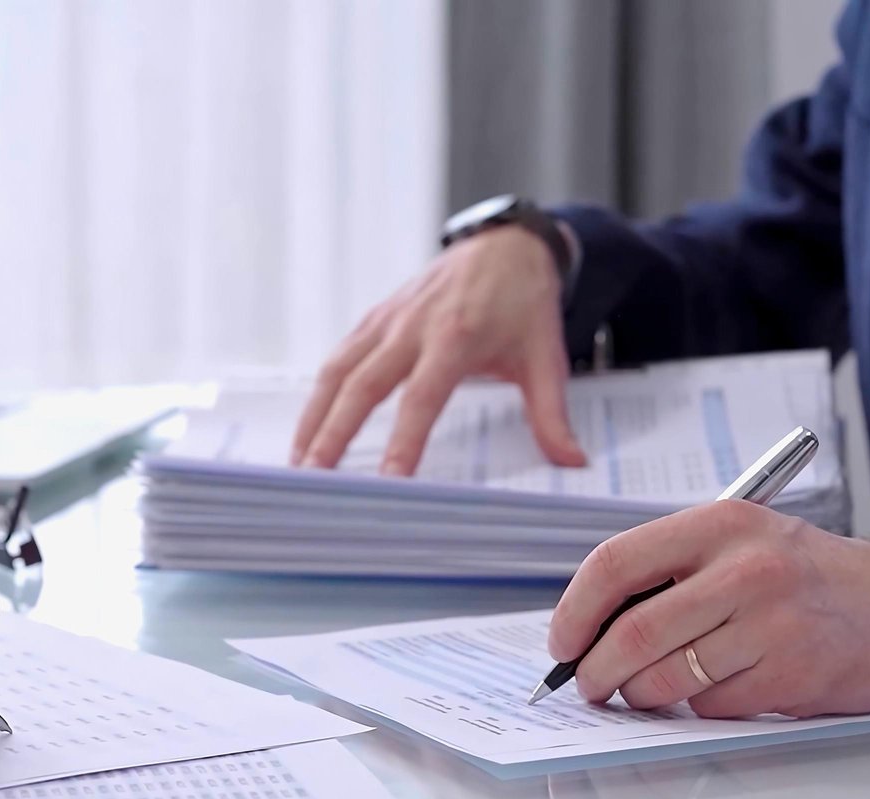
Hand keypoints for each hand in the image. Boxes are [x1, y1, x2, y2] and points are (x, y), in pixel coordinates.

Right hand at [291, 226, 586, 474]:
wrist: (506, 247)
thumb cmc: (524, 304)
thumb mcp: (545, 357)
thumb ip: (551, 414)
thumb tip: (571, 461)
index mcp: (456, 335)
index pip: (422, 397)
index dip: (403, 440)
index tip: (389, 480)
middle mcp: (412, 326)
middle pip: (362, 385)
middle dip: (334, 433)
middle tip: (315, 478)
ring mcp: (387, 320)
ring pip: (336, 371)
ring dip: (314, 417)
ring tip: (298, 463)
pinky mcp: (374, 319)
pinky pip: (337, 360)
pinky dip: (319, 396)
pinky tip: (309, 429)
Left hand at [547, 502, 869, 716]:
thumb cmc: (814, 578)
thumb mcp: (744, 541)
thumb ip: (672, 570)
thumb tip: (589, 626)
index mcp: (722, 523)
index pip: (616, 563)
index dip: (575, 612)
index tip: (562, 643)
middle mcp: (746, 568)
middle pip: (634, 633)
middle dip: (596, 671)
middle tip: (589, 686)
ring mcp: (771, 623)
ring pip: (666, 678)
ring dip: (642, 696)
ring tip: (648, 692)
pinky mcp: (792, 674)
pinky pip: (711, 706)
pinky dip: (698, 708)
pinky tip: (720, 690)